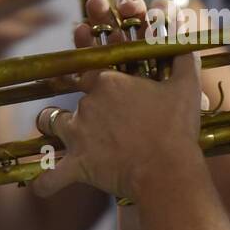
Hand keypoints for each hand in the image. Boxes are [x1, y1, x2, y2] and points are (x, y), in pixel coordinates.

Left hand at [29, 0, 205, 202]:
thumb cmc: (177, 128)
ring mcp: (78, 133)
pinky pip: (51, 176)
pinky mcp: (77, 164)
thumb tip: (184, 42)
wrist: (168, 170)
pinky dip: (47, 182)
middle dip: (82, 106)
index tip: (102, 86)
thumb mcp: (187, 87)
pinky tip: (43, 186)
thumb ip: (183, 57)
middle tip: (103, 120)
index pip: (88, 70)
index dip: (93, 78)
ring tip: (66, 137)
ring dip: (55, 128)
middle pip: (70, 97)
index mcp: (109, 80)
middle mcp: (87, 102)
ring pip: (49, 123)